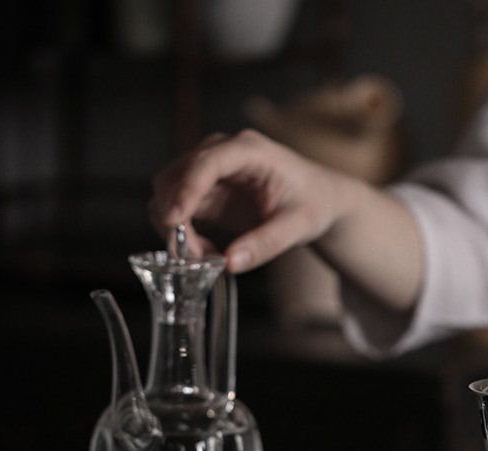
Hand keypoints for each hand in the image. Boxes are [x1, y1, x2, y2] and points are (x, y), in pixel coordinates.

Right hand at [148, 129, 422, 311]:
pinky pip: (178, 210)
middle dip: (175, 218)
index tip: (174, 220)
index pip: (206, 164)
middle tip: (194, 256)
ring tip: (205, 256)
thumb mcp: (298, 227)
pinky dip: (182, 233)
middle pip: (175, 177)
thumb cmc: (314, 203)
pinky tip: (207, 251)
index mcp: (249, 150)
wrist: (320, 199)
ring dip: (174, 228)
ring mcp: (210, 171)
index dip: (186, 191)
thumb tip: (231, 263)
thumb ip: (266, 244)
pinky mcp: (205, 191)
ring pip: (168, 194)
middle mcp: (222, 153)